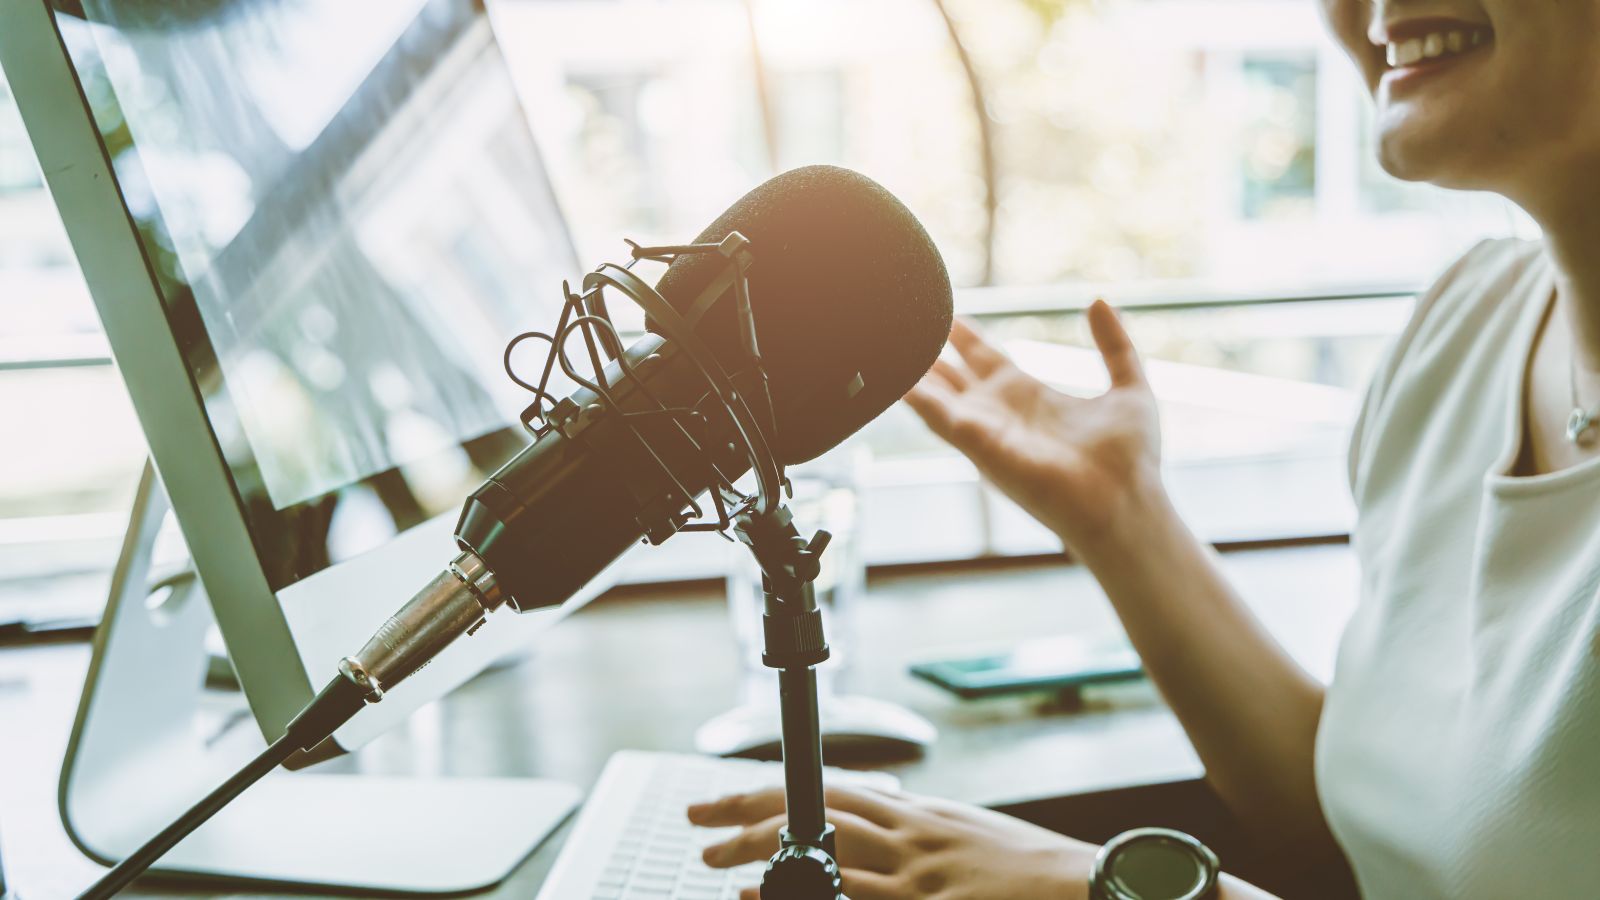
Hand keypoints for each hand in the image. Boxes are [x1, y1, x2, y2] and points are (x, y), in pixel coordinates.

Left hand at [688, 784, 1094, 899]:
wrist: (1087, 886)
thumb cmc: (1032, 871)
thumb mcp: (970, 833)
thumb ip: (922, 828)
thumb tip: (883, 817)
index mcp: (922, 814)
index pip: (832, 788)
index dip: (776, 789)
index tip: (733, 797)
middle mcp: (913, 836)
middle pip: (813, 811)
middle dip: (749, 815)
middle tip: (701, 823)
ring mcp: (918, 876)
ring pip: (823, 851)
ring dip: (760, 855)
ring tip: (715, 861)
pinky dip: (804, 895)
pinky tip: (764, 896)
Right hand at [902, 301, 1160, 550]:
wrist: (1127, 503)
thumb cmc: (1131, 461)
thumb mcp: (1129, 387)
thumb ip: (1114, 346)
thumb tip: (1096, 301)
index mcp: (1030, 398)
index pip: (986, 361)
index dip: (965, 338)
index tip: (947, 316)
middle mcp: (1001, 415)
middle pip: (952, 377)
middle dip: (927, 354)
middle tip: (902, 324)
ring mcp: (987, 431)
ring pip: (935, 396)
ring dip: (911, 372)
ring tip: (883, 345)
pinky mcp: (980, 446)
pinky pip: (937, 416)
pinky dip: (914, 396)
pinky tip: (893, 376)